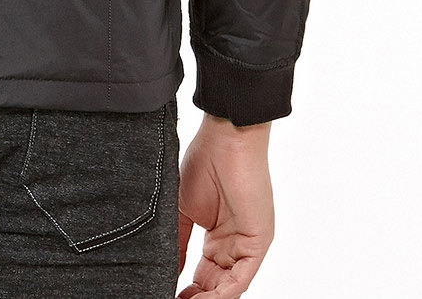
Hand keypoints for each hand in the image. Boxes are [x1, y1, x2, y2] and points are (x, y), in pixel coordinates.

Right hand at [176, 114, 274, 297]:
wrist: (226, 138)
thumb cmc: (205, 162)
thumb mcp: (183, 209)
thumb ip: (177, 242)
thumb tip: (163, 269)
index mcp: (217, 238)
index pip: (204, 276)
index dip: (187, 290)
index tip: (164, 293)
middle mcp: (233, 245)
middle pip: (216, 286)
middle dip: (196, 298)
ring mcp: (247, 245)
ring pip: (229, 286)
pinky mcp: (258, 242)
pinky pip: (242, 277)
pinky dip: (224, 293)